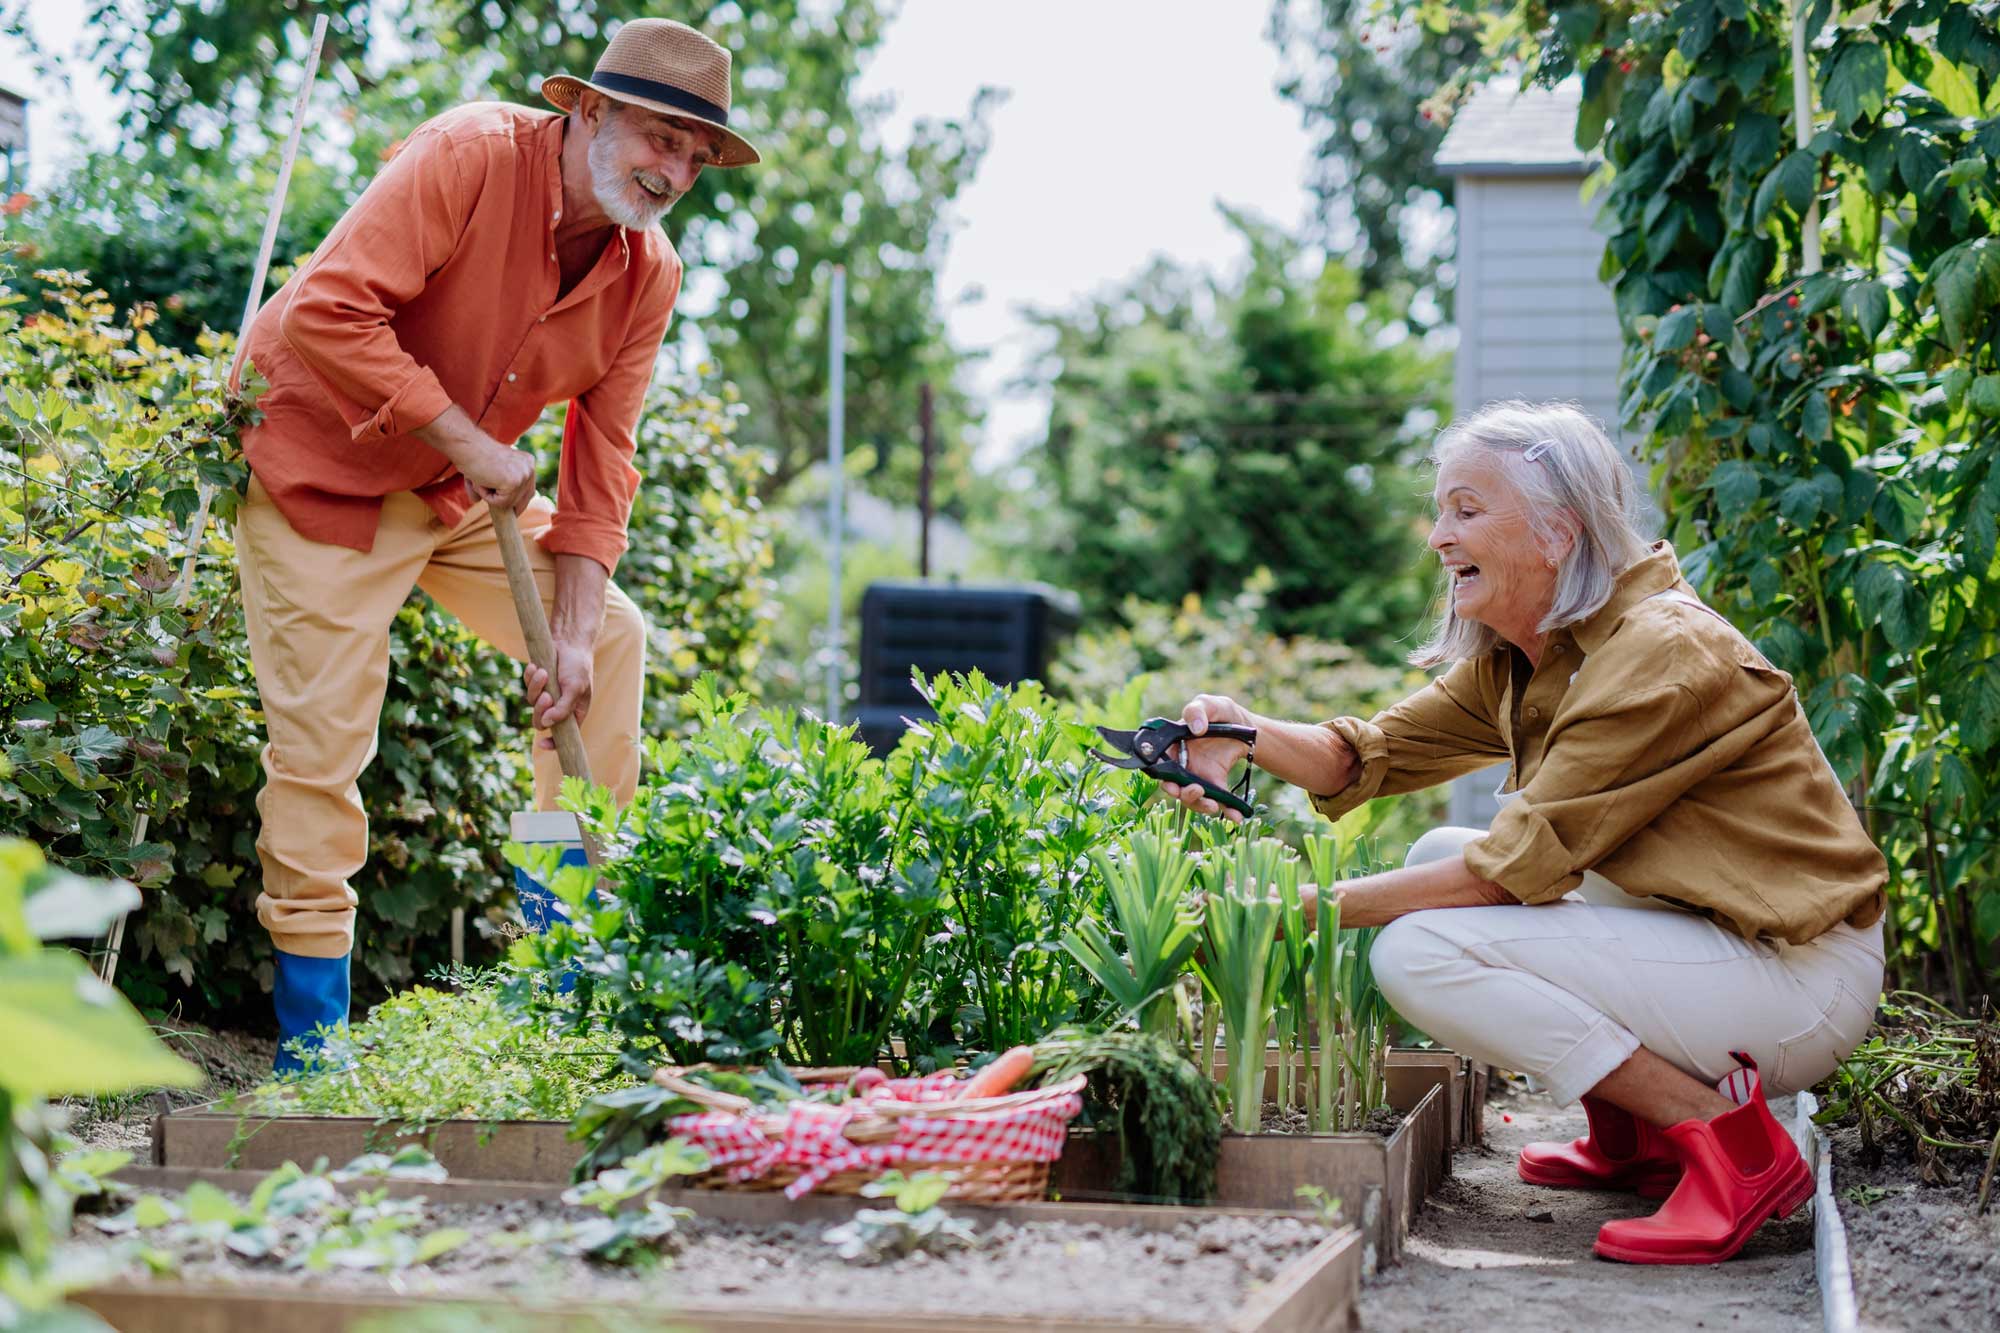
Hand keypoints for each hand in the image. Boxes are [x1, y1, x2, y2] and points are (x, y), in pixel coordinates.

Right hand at [459, 437, 537, 513]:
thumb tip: (476, 501)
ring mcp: (524, 475)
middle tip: (484, 483)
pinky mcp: (514, 482)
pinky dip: (486, 495)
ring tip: (481, 477)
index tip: (509, 507)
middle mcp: (530, 468)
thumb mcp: (488, 472)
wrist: (466, 446)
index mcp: (528, 463)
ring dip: (490, 495)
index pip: (528, 491)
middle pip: (522, 500)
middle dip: (503, 500)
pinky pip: (500, 503)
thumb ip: (487, 487)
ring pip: (509, 503)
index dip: (516, 501)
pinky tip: (481, 480)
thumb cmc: (473, 456)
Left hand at [522, 640, 592, 748]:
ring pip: (531, 703)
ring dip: (536, 687)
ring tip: (543, 672)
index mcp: (573, 713)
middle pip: (541, 721)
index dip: (553, 742)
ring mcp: (546, 695)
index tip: (542, 744)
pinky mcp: (537, 683)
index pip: (563, 735)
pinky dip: (530, 677)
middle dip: (540, 709)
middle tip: (546, 696)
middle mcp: (558, 707)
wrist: (569, 642)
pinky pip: (526, 686)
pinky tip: (536, 666)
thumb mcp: (575, 689)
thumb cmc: (578, 666)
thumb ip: (562, 708)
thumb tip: (547, 724)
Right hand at [1159, 693, 1256, 823]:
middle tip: (1196, 790)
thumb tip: (1196, 728)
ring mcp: (1199, 777)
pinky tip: (1237, 816)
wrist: (1247, 727)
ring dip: (1201, 805)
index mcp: (1173, 747)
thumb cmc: (1222, 714)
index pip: (1159, 765)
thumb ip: (1198, 710)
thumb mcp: (1211, 705)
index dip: (1162, 776)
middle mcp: (1182, 766)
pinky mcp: (1217, 785)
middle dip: (1182, 794)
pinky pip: (1218, 802)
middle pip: (1175, 786)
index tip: (1171, 782)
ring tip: (1214, 805)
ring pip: (1193, 798)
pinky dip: (1227, 812)